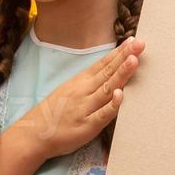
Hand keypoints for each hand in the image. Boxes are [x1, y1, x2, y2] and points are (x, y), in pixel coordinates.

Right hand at [12, 36, 144, 159]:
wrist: (34, 133)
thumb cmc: (54, 112)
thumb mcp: (69, 90)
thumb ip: (88, 82)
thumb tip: (108, 72)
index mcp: (80, 82)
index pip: (103, 64)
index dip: (118, 52)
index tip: (133, 41)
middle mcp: (84, 91)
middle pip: (108, 72)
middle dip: (125, 57)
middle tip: (140, 43)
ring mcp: (85, 108)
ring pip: (107, 89)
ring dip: (121, 74)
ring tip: (134, 60)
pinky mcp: (87, 126)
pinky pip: (102, 115)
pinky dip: (112, 105)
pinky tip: (121, 94)